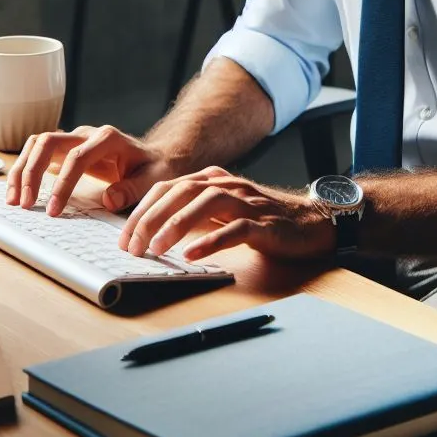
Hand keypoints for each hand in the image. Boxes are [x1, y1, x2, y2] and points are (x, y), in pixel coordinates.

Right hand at [5, 124, 189, 215]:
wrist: (154, 158)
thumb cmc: (153, 169)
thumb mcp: (152, 180)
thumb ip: (132, 189)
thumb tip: (109, 200)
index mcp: (108, 138)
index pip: (77, 157)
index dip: (62, 184)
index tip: (53, 210)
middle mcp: (87, 134)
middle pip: (49, 142)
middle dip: (32, 172)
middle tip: (24, 203)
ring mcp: (74, 139)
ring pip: (38, 143)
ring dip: (22, 169)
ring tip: (14, 200)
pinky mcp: (66, 149)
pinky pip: (38, 152)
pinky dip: (24, 169)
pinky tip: (17, 191)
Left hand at [119, 166, 335, 262]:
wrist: (312, 222)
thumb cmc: (263, 220)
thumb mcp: (223, 212)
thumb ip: (194, 214)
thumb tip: (154, 232)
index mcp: (213, 181)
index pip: (168, 187)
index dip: (142, 210)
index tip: (124, 235)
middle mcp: (228, 185)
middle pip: (181, 192)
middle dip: (151, 218)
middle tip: (131, 246)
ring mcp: (248, 202)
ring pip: (205, 204)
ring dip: (175, 226)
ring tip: (154, 249)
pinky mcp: (265, 224)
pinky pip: (235, 229)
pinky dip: (211, 241)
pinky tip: (192, 255)